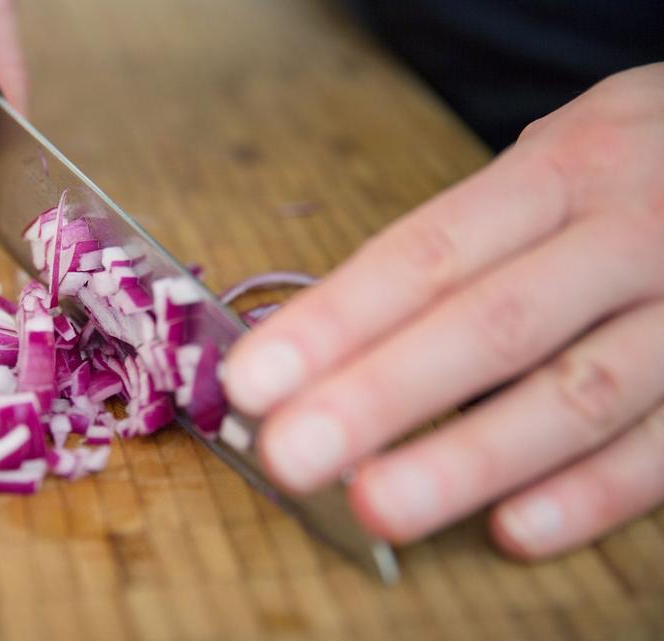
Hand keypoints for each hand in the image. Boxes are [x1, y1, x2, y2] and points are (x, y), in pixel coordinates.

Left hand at [223, 63, 663, 559]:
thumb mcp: (558, 162)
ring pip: (577, 393)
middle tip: (290, 455)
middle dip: (379, 396)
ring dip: (469, 458)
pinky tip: (513, 531)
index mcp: (564, 170)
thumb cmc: (637, 169)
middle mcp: (629, 233)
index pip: (429, 254)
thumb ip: (467, 240)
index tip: (253, 380)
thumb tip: (331, 336)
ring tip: (377, 505)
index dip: (337, 321)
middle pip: (490, 324)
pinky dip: (593, 494)